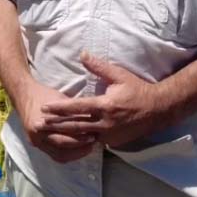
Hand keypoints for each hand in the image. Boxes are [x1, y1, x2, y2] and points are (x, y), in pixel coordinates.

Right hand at [16, 80, 96, 163]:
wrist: (24, 95)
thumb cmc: (45, 94)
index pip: (65, 131)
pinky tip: (77, 151)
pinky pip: (54, 155)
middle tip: (94, 141)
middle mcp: (37, 134)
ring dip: (75, 154)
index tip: (94, 133)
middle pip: (62, 144)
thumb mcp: (60, 99)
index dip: (81, 135)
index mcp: (43, 121)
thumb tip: (92, 119)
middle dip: (80, 145)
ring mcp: (36, 141)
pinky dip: (67, 155)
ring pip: (58, 155)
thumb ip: (73, 111)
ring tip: (88, 148)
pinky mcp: (37, 144)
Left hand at [40, 52, 166, 147]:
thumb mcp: (119, 75)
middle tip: (39, 124)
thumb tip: (82, 54)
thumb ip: (99, 67)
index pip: (77, 107)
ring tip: (49, 134)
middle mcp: (105, 122)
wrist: (157, 110)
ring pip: (82, 136)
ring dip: (65, 135)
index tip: (45, 108)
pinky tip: (68, 141)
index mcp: (105, 105)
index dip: (59, 108)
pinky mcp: (113, 142)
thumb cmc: (137, 90)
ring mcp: (109, 135)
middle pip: (75, 125)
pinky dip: (80, 140)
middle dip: (56, 124)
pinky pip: (93, 141)